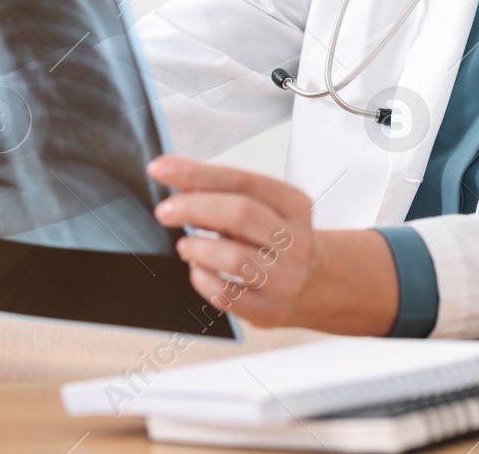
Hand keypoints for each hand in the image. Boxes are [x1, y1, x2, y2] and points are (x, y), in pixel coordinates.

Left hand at [147, 155, 399, 334]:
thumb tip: (178, 177)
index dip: (196, 172)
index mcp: (294, 204)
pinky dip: (202, 279)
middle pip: (240, 214)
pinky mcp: (269, 310)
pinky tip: (198, 269)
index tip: (161, 169)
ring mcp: (285, 278)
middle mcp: (295, 240)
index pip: (240, 179)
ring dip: (198, 248)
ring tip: (186, 246)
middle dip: (193, 208)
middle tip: (165, 211)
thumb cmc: (279, 238)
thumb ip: (220, 190)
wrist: (317, 283)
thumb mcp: (262, 206)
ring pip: (234, 258)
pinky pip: (227, 295)